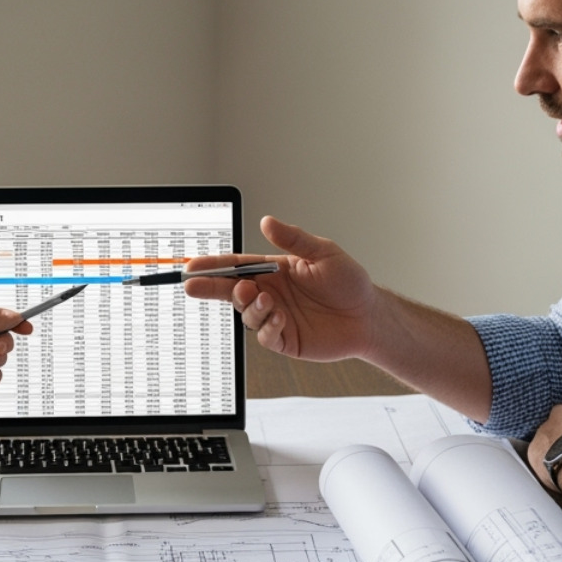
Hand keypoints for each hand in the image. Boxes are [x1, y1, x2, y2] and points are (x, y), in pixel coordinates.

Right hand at [183, 215, 379, 360]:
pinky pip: (264, 335)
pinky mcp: (285, 339)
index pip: (237, 267)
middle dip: (210, 287)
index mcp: (274, 271)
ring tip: (265, 299)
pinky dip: (267, 326)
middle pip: (231, 291)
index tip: (192, 266)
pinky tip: (280, 317)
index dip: (213, 266)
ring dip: (249, 306)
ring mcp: (276, 317)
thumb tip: (267, 222)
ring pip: (246, 314)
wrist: (368, 316)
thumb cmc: (349, 283)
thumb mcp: (323, 253)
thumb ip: (293, 239)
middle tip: (194, 285)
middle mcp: (270, 293)